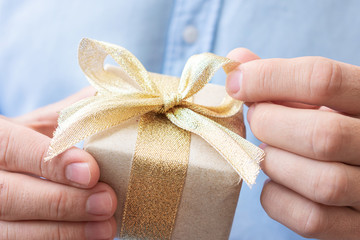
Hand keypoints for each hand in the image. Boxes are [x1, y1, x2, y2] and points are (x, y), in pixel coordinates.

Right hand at [0, 87, 116, 239]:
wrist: (3, 168)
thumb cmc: (27, 144)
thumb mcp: (38, 125)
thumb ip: (70, 114)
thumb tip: (116, 99)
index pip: (13, 147)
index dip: (51, 161)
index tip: (91, 171)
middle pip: (10, 195)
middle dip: (62, 202)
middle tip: (107, 202)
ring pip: (12, 230)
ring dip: (63, 231)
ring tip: (106, 227)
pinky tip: (89, 238)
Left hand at [226, 49, 359, 238]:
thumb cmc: (335, 121)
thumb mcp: (322, 94)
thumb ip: (283, 77)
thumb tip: (237, 61)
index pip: (322, 79)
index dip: (268, 78)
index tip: (236, 83)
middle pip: (320, 135)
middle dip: (269, 124)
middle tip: (257, 118)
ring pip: (320, 182)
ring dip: (275, 163)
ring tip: (269, 149)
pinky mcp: (357, 227)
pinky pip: (310, 219)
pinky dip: (277, 198)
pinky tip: (277, 180)